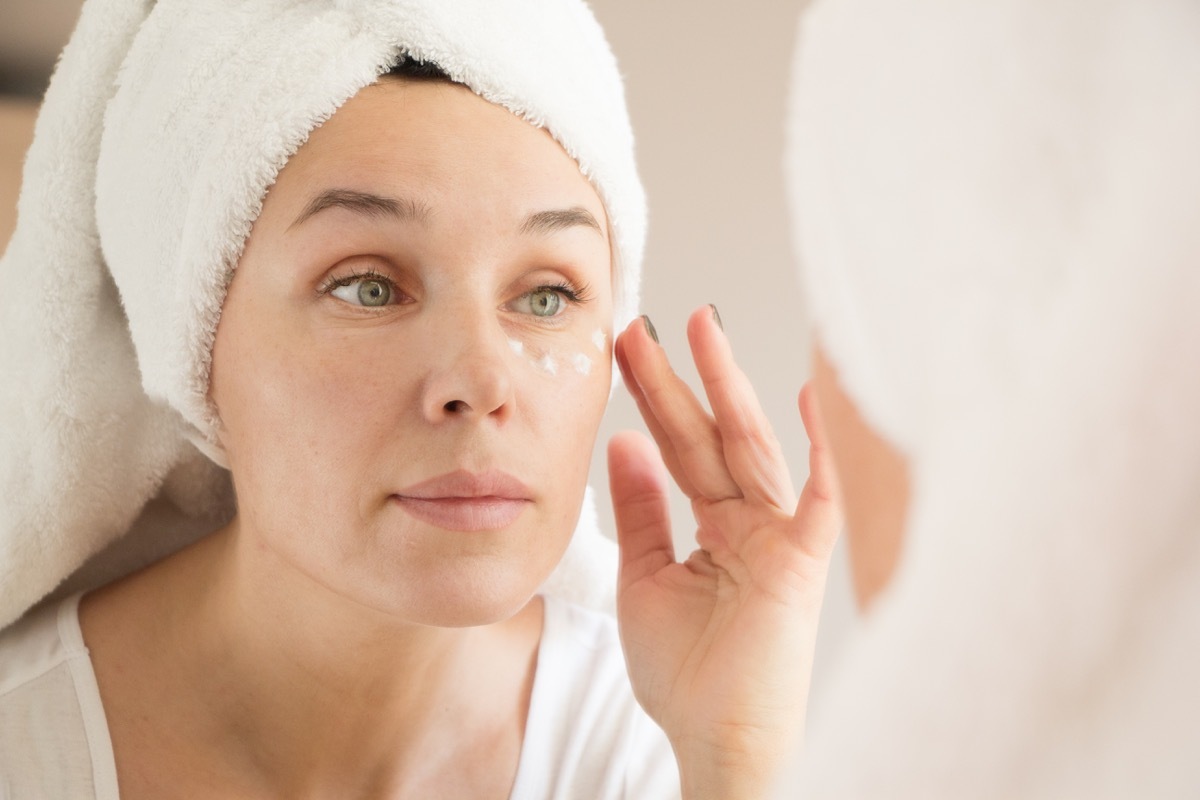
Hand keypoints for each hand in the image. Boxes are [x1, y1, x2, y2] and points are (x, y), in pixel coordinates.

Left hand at [608, 307, 842, 799]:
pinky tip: (809, 396)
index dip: (653, 400)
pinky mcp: (805, 562)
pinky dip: (820, 449)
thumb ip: (639, 510)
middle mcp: (753, 523)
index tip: (624, 352)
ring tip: (699, 331)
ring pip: (751, 449)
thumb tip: (624, 444)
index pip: (680, 449)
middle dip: (677, 380)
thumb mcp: (645, 577)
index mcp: (717, 527)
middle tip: (642, 326)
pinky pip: (818, 498)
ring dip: (726, 389)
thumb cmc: (686, 674)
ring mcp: (782, 537)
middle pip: (710, 437)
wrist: (716, 738)